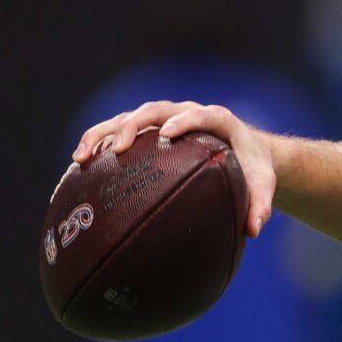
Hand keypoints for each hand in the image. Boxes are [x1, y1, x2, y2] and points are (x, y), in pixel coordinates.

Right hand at [73, 100, 276, 236]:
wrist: (247, 151)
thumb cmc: (253, 168)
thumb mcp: (263, 185)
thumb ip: (261, 205)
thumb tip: (253, 231)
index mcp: (218, 120)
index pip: (199, 115)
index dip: (183, 121)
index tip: (166, 134)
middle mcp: (186, 113)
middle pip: (154, 111)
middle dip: (132, 126)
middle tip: (116, 149)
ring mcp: (164, 119)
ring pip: (128, 118)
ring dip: (102, 134)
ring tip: (81, 158)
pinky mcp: (148, 130)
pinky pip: (119, 133)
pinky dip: (98, 145)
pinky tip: (78, 168)